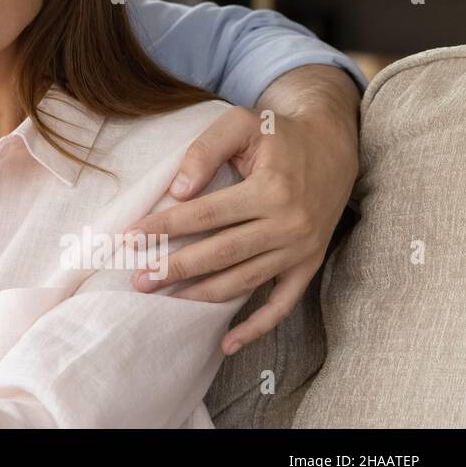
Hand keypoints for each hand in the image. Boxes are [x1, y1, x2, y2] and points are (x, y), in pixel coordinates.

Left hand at [124, 86, 357, 354]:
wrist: (333, 144)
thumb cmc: (278, 132)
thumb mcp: (240, 123)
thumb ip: (204, 151)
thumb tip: (177, 190)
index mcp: (271, 189)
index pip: (206, 215)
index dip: (166, 228)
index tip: (132, 238)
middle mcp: (289, 225)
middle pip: (221, 254)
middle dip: (175, 268)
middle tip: (138, 279)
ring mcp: (301, 249)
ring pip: (244, 281)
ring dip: (201, 294)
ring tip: (163, 298)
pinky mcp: (309, 264)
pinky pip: (282, 304)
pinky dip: (256, 327)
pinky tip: (227, 343)